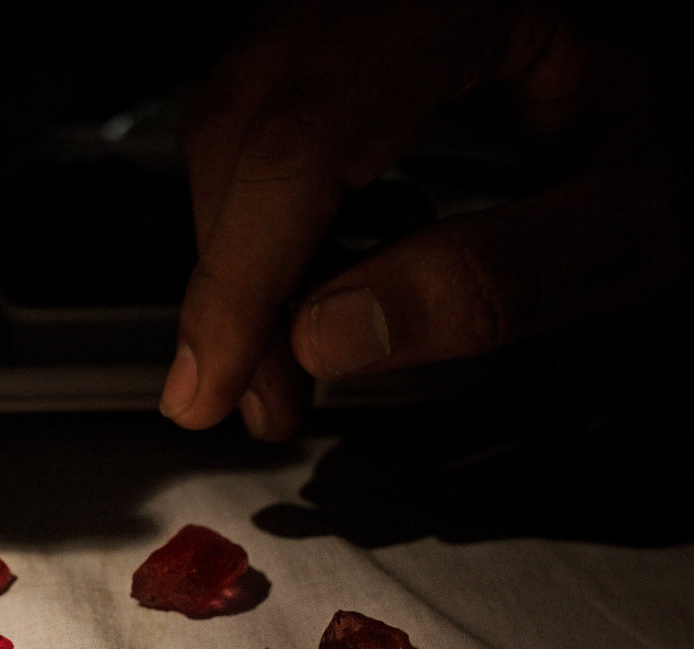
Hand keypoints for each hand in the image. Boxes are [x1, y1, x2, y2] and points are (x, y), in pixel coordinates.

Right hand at [162, 0, 688, 438]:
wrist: (646, 54)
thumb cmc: (651, 111)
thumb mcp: (635, 213)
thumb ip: (507, 276)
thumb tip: (337, 336)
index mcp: (458, 1)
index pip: (303, 142)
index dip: (243, 277)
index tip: (215, 383)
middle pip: (246, 134)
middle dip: (237, 288)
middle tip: (264, 392)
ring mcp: (341, 1)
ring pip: (232, 130)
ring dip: (244, 260)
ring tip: (295, 346)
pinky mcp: (325, 33)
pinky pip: (256, 121)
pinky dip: (267, 218)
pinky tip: (327, 268)